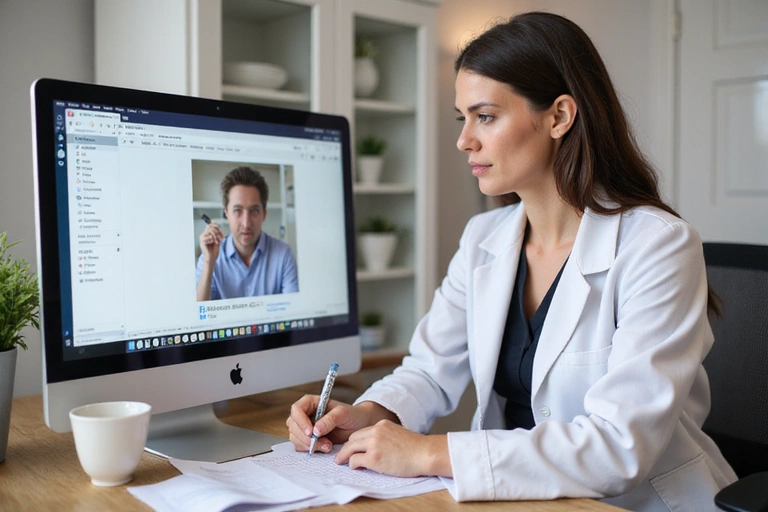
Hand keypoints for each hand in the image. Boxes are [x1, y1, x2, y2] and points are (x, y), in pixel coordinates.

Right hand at [199, 223, 223, 263]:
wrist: (212, 257)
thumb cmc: (214, 250)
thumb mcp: (217, 240)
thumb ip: (217, 233)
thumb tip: (217, 226)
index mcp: (206, 234)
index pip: (210, 225)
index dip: (215, 226)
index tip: (220, 230)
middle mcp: (203, 235)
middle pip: (211, 227)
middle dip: (218, 232)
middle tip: (221, 238)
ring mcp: (202, 237)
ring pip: (211, 231)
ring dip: (216, 237)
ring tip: (216, 242)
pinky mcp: (202, 241)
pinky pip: (210, 236)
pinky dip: (212, 240)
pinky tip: (211, 244)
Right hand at [286, 395, 370, 453]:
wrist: (359, 426)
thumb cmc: (352, 415)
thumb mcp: (344, 413)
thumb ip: (330, 419)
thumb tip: (316, 430)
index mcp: (311, 403)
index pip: (296, 409)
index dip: (300, 421)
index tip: (310, 432)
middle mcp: (305, 414)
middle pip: (293, 425)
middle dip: (305, 437)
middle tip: (322, 442)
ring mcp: (305, 427)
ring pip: (295, 437)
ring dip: (309, 445)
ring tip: (328, 445)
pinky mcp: (308, 439)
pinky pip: (301, 446)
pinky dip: (311, 449)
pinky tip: (325, 447)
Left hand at [335, 420, 449, 477]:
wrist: (425, 453)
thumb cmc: (416, 448)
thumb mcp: (398, 434)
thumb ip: (385, 437)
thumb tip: (378, 447)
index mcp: (382, 425)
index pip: (362, 432)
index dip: (355, 441)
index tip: (353, 448)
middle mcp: (375, 431)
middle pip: (353, 438)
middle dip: (347, 448)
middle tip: (343, 456)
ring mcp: (373, 444)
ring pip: (350, 448)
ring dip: (345, 456)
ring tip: (341, 462)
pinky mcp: (373, 458)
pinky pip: (355, 460)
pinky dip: (352, 465)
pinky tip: (355, 468)